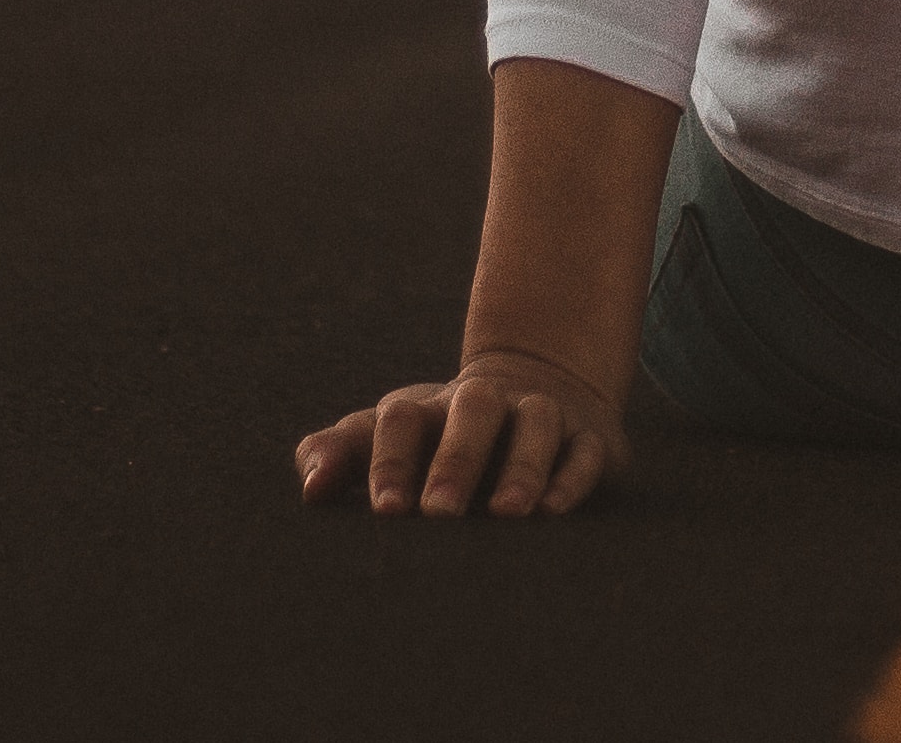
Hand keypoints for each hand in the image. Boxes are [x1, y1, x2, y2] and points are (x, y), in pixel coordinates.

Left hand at [292, 346, 629, 517]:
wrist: (539, 386)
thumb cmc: (442, 437)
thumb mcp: (390, 439)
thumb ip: (340, 455)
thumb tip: (311, 483)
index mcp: (431, 408)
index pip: (403, 418)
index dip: (391, 459)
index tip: (384, 509)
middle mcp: (488, 403)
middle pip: (474, 408)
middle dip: (456, 459)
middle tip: (438, 514)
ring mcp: (541, 414)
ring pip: (537, 422)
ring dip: (522, 466)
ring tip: (506, 514)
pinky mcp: (589, 438)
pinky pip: (586, 449)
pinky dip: (572, 477)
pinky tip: (553, 511)